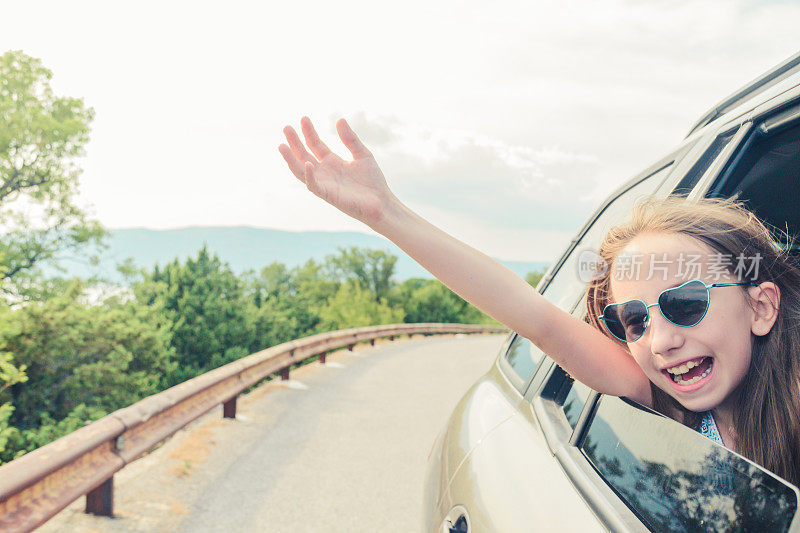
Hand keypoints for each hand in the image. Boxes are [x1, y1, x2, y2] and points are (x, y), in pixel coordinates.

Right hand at [279, 116, 395, 227]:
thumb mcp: (362, 154)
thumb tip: (339, 120)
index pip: (315, 145)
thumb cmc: (373, 181)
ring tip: (282, 145)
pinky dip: (309, 176)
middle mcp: (325, 172)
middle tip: (286, 127)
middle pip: (304, 155)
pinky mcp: (328, 195)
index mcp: (332, 162)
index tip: (303, 118)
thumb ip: (350, 139)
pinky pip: (314, 185)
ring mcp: (324, 183)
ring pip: (301, 171)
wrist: (382, 202)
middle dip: (295, 142)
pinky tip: (308, 163)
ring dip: (291, 159)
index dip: (308, 132)